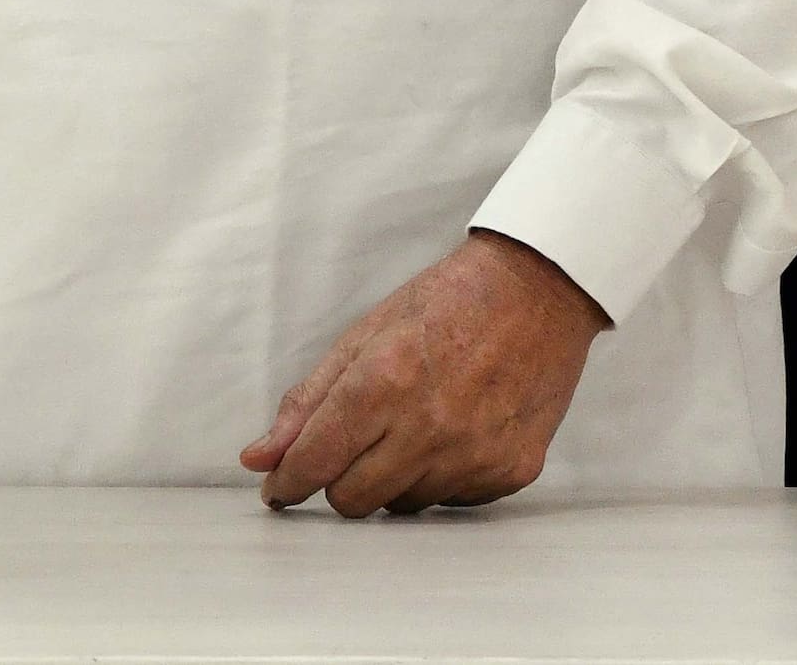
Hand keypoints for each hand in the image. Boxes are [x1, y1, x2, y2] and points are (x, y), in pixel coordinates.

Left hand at [240, 232, 605, 514]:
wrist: (538, 291)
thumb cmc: (447, 304)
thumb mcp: (365, 336)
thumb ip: (307, 402)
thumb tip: (258, 458)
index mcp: (383, 381)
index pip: (314, 462)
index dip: (287, 481)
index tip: (279, 487)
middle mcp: (429, 425)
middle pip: (351, 499)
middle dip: (338, 479)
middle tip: (353, 445)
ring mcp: (474, 453)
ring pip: (401, 506)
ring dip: (393, 478)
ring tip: (415, 424)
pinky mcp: (511, 470)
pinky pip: (452, 503)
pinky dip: (441, 478)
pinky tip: (454, 433)